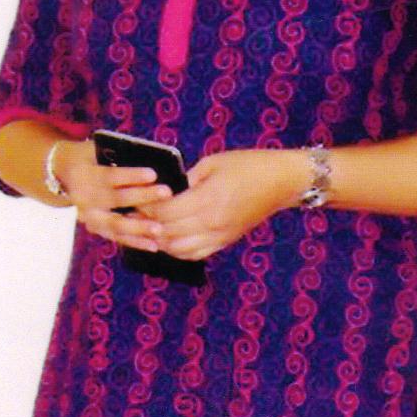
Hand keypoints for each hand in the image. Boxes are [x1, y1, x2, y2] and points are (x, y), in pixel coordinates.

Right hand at [53, 139, 174, 249]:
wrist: (62, 172)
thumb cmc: (90, 156)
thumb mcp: (97, 149)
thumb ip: (117, 153)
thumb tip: (153, 159)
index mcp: (84, 174)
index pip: (110, 176)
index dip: (131, 176)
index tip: (153, 174)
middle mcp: (84, 198)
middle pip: (116, 199)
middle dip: (142, 197)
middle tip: (166, 193)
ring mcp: (88, 216)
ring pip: (115, 224)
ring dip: (139, 227)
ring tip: (160, 228)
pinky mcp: (95, 228)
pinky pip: (117, 238)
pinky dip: (136, 242)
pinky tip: (154, 245)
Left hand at [135, 149, 308, 261]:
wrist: (282, 182)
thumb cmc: (249, 165)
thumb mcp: (213, 162)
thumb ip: (187, 178)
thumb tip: (166, 190)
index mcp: (208, 199)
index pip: (166, 212)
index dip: (146, 209)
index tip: (135, 201)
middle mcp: (212, 223)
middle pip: (168, 232)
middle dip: (147, 225)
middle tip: (134, 215)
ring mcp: (220, 236)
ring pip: (179, 249)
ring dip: (160, 241)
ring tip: (149, 228)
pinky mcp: (226, 241)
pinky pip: (196, 254)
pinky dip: (178, 250)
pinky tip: (170, 240)